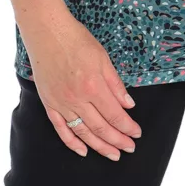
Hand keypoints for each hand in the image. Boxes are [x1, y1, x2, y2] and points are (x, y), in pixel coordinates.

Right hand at [21, 14, 141, 160]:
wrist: (47, 31)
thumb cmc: (76, 39)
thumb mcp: (103, 57)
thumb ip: (115, 84)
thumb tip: (129, 105)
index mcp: (93, 86)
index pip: (115, 115)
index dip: (128, 127)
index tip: (137, 133)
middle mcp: (77, 99)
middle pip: (101, 128)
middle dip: (118, 140)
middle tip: (130, 148)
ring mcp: (61, 103)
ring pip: (83, 133)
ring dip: (99, 147)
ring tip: (113, 154)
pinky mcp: (48, 103)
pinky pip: (61, 129)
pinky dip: (72, 142)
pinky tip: (83, 151)